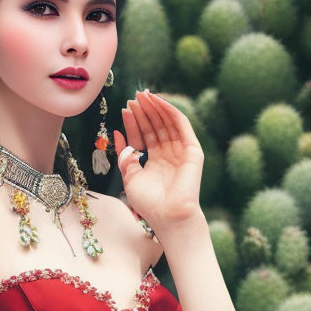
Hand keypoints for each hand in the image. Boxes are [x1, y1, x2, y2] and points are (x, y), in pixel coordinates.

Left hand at [113, 89, 203, 230]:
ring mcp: (181, 151)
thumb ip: (124, 156)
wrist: (168, 215)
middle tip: (135, 96)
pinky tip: (159, 102)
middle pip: (155, 126)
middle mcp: (169, 154)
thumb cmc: (149, 203)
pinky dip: (171, 111)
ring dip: (157, 108)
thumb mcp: (130, 176)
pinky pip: (182, 125)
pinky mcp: (192, 149)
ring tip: (144, 95)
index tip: (125, 109)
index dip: (135, 122)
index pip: (144, 136)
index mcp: (155, 161)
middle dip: (145, 111)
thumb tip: (117, 134)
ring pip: (168, 123)